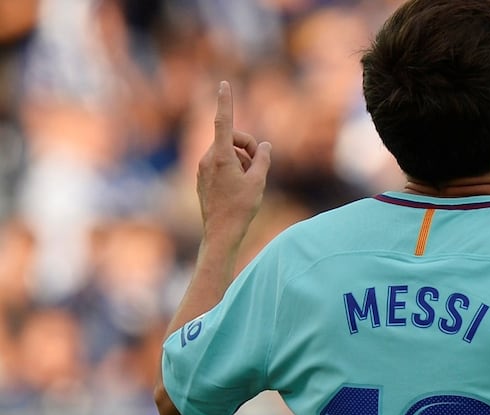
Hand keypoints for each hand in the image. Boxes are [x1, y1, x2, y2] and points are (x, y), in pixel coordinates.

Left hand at [196, 81, 271, 242]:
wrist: (220, 233)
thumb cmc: (241, 208)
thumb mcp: (259, 181)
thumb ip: (263, 159)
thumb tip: (265, 145)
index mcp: (221, 157)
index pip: (224, 123)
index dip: (226, 102)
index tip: (224, 84)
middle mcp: (208, 159)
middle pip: (232, 139)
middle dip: (248, 147)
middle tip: (260, 164)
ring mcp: (203, 168)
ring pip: (227, 153)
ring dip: (242, 161)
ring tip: (250, 182)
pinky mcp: (203, 178)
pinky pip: (221, 164)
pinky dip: (233, 169)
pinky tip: (239, 188)